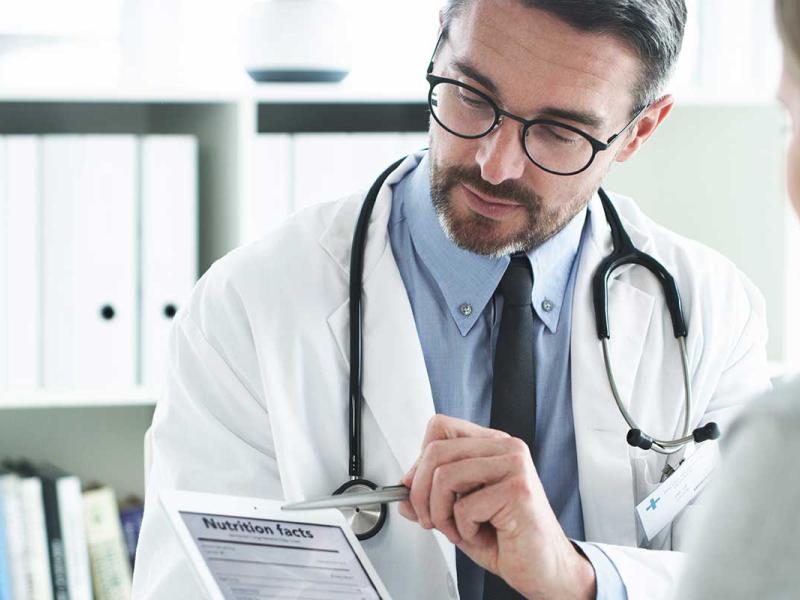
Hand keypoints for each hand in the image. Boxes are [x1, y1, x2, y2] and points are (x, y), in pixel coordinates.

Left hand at [398, 415, 595, 599]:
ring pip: (444, 475)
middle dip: (419, 493)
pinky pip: (464, 506)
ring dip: (440, 513)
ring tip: (456, 530)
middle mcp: (505, 448)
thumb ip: (432, 498)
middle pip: (435, 450)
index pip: (440, 428)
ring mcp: (514, 465)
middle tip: (429, 519)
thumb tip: (403, 490)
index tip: (416, 489)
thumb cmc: (508, 540)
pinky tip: (481, 533)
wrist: (546, 570)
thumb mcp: (459, 514)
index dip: (419, 461)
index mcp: (492, 444)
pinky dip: (462, 528)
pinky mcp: (518, 489)